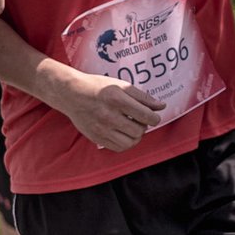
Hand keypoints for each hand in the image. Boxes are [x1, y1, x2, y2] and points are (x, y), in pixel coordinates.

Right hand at [51, 71, 165, 151]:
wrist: (72, 94)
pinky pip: (118, 147)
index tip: (153, 116)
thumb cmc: (98, 87)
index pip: (146, 115)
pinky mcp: (96, 137)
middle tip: (139, 120)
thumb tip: (161, 107)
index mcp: (117, 99)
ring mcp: (101, 128)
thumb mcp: (121, 86)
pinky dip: (126, 142)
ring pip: (130, 142)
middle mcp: (108, 115)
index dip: (155, 118)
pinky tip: (124, 133)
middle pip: (139, 130)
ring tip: (132, 127)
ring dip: (136, 136)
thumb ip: (143, 97)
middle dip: (144, 126)